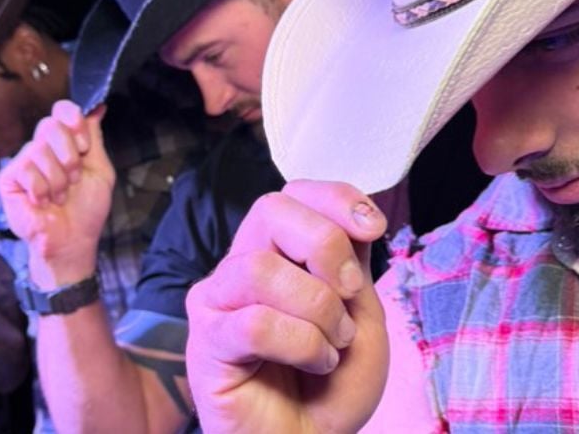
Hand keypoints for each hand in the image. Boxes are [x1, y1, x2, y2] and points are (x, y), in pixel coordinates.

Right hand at [0, 100, 112, 284]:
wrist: (73, 240)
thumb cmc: (87, 209)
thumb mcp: (100, 170)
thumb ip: (95, 139)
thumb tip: (98, 107)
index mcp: (65, 143)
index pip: (62, 110)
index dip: (73, 121)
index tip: (84, 146)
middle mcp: (42, 148)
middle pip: (50, 125)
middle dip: (69, 157)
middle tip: (74, 179)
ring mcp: (24, 162)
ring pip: (40, 150)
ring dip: (58, 180)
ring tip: (60, 197)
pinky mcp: (9, 178)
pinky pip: (26, 170)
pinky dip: (41, 189)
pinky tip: (43, 202)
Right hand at [185, 180, 389, 432]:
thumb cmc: (331, 385)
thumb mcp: (361, 315)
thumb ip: (351, 264)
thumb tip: (354, 218)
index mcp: (278, 254)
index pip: (294, 193)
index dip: (335, 198)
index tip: (373, 230)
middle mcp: (242, 266)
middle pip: (271, 210)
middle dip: (325, 247)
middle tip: (349, 295)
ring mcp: (217, 301)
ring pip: (260, 267)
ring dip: (317, 309)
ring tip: (331, 345)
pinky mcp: (205, 340)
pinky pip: (255, 323)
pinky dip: (302, 345)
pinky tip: (314, 364)